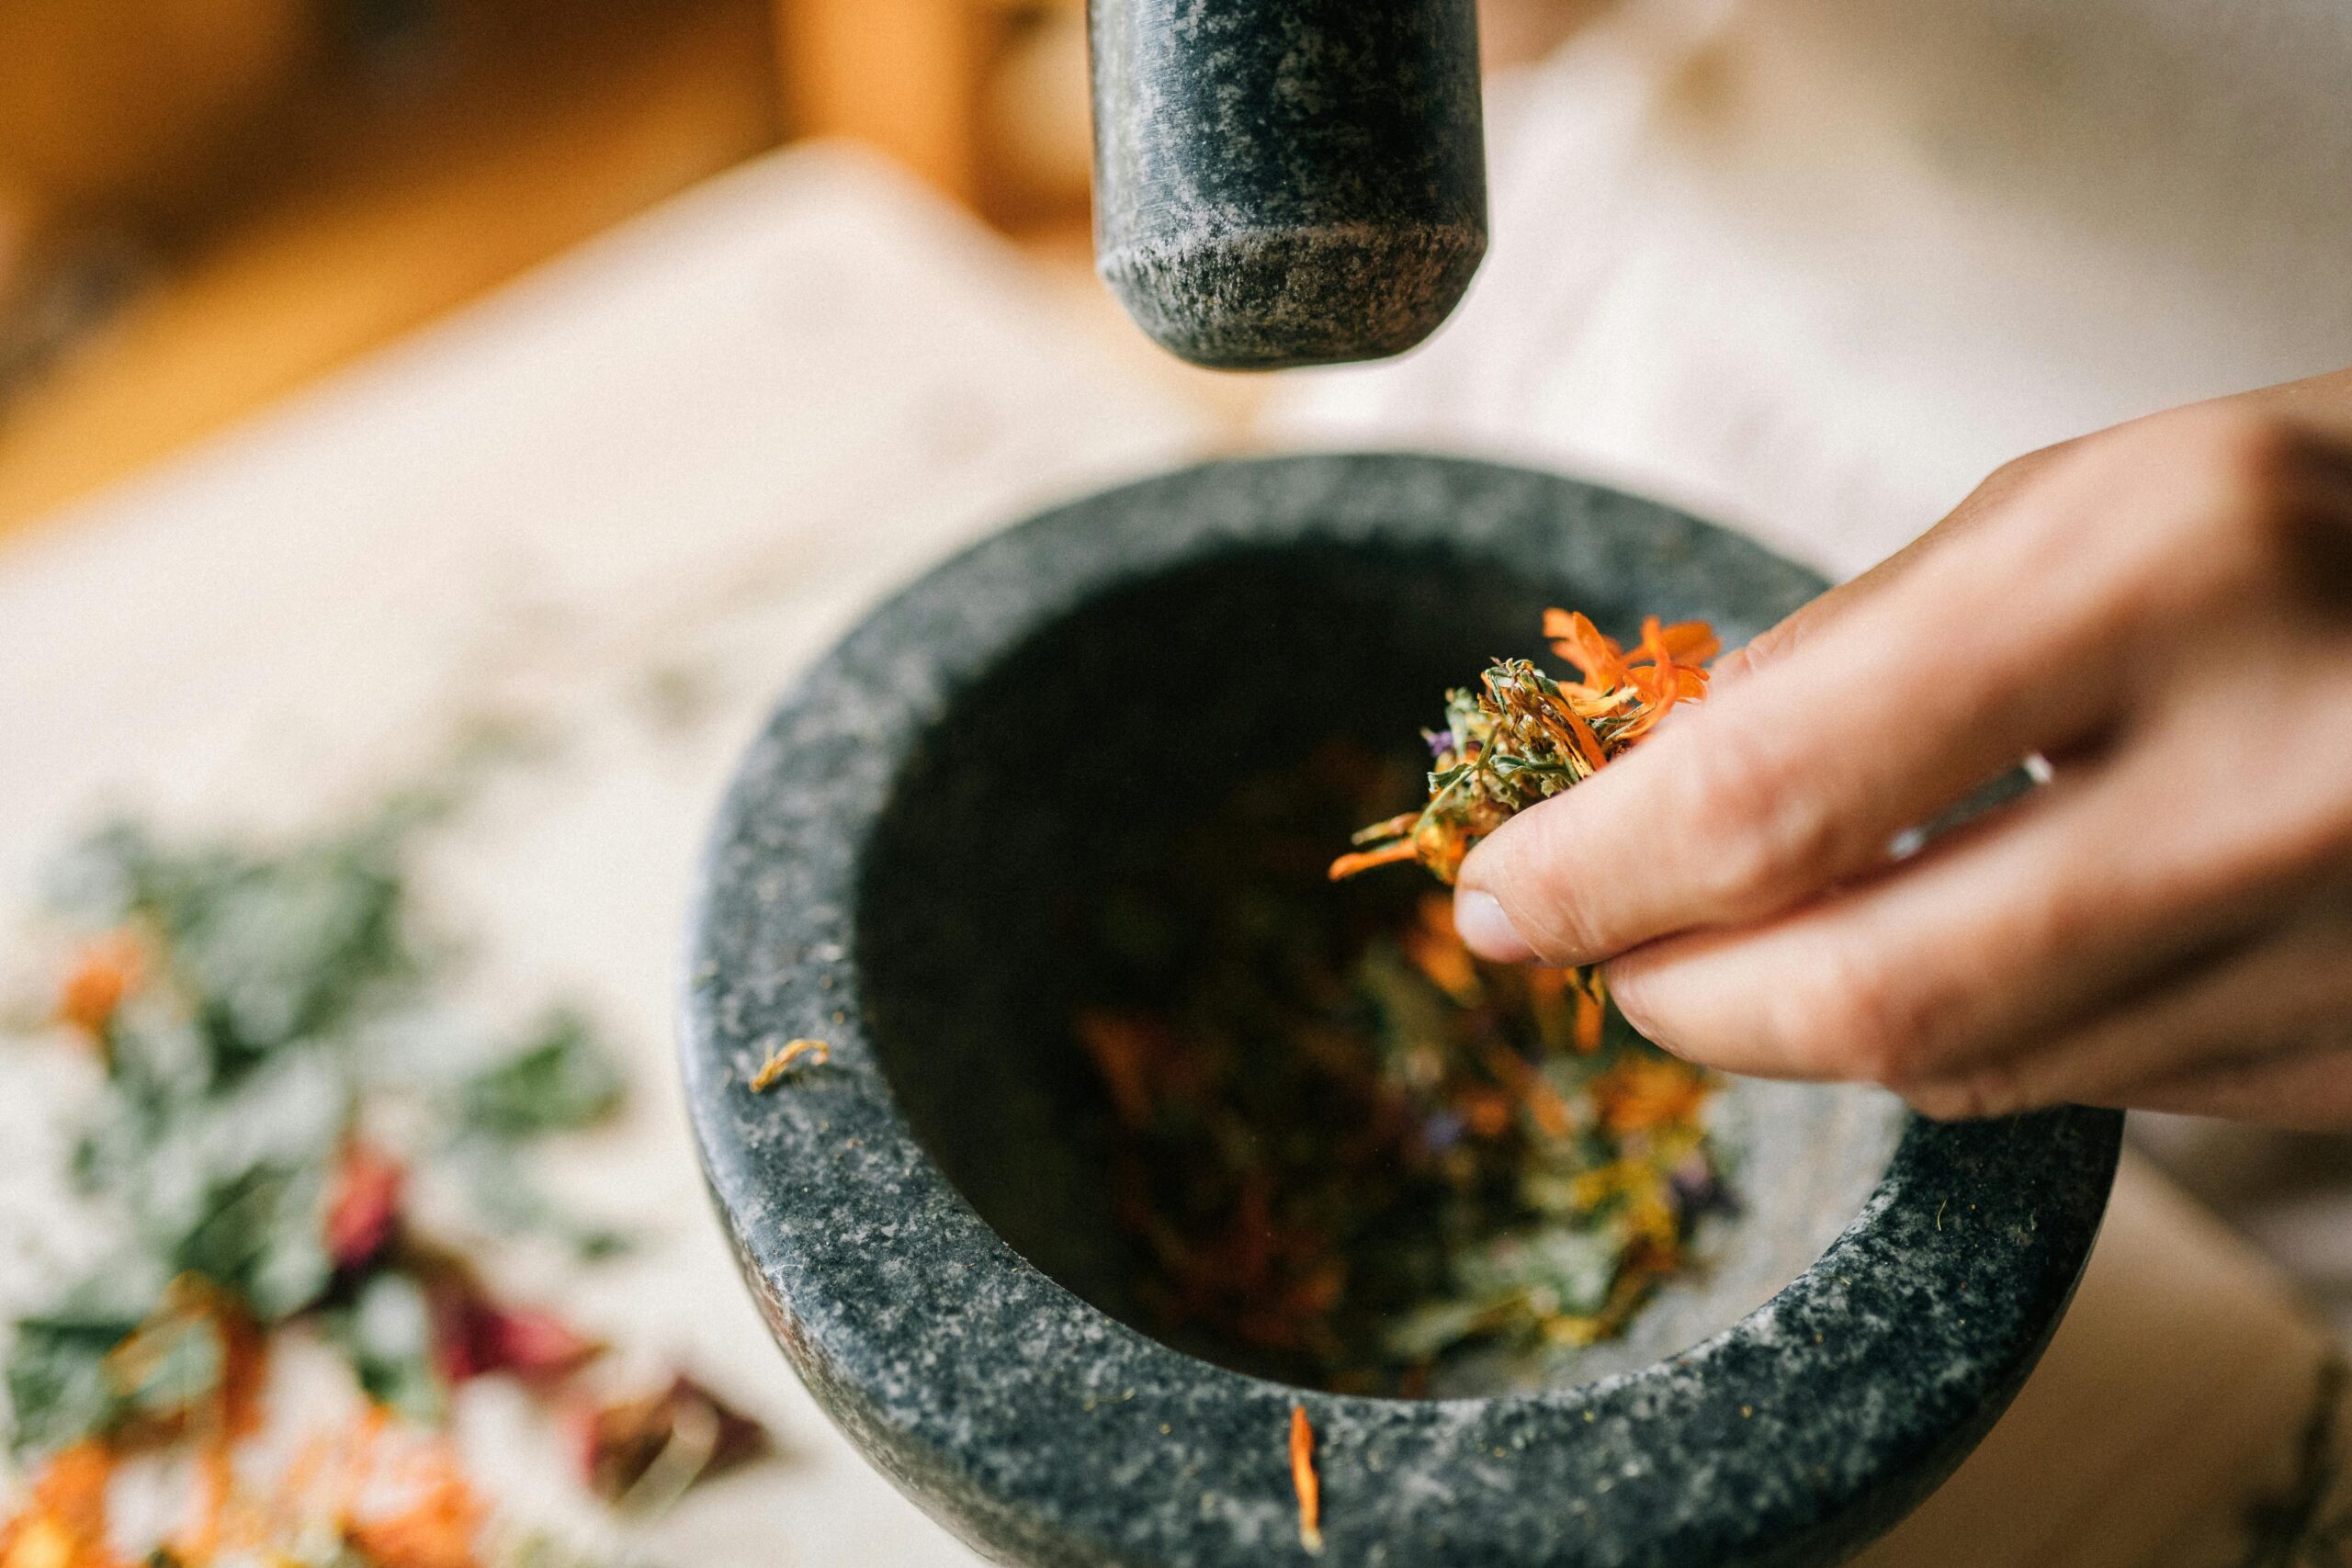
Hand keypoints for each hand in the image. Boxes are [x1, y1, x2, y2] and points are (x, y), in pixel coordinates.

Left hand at [1452, 372, 2351, 1127]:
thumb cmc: (2341, 517)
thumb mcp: (2105, 489)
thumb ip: (1876, 639)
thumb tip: (1669, 776)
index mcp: (2180, 558)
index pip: (1785, 786)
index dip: (1602, 868)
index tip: (1501, 896)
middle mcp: (2279, 773)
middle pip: (1867, 995)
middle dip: (1681, 996)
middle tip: (1594, 957)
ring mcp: (2348, 945)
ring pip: (1974, 1070)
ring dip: (1807, 1025)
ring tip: (1738, 951)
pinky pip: (2093, 1089)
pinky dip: (1968, 1040)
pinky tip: (1946, 956)